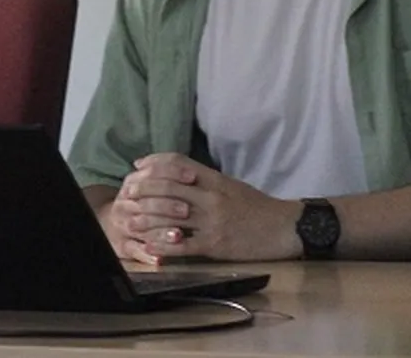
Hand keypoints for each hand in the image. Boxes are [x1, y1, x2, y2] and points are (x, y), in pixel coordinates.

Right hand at [98, 154, 198, 264]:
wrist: (114, 222)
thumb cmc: (142, 200)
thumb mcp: (150, 182)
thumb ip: (166, 172)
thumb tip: (192, 170)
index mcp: (132, 183)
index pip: (152, 173)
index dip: (173, 173)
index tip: (193, 177)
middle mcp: (125, 202)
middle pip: (145, 201)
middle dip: (167, 205)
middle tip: (187, 210)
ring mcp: (123, 224)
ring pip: (140, 226)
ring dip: (160, 231)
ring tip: (179, 235)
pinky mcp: (123, 245)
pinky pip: (134, 250)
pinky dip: (148, 256)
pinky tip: (161, 259)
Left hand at [114, 153, 299, 262]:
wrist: (284, 227)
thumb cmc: (258, 207)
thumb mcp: (232, 185)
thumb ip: (207, 180)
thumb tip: (180, 174)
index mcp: (215, 180)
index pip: (179, 164)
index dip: (155, 163)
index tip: (138, 166)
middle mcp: (211, 197)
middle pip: (169, 188)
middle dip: (143, 190)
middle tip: (126, 193)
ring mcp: (212, 221)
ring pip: (171, 216)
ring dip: (146, 219)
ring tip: (129, 221)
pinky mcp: (215, 245)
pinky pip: (183, 245)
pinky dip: (162, 246)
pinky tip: (148, 247)